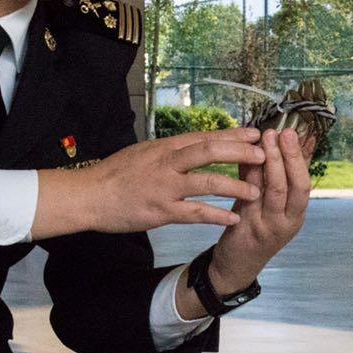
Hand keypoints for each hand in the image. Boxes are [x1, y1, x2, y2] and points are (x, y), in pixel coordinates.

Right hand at [31, 127, 265, 238]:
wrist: (89, 196)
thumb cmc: (115, 175)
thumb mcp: (143, 153)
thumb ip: (169, 151)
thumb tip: (193, 144)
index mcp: (165, 147)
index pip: (204, 136)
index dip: (231, 135)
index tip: (254, 133)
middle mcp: (167, 163)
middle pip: (209, 151)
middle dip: (239, 152)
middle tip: (263, 155)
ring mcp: (164, 187)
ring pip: (206, 183)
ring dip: (234, 186)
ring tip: (256, 191)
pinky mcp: (160, 211)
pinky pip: (194, 213)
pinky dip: (216, 215)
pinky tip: (233, 219)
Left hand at [207, 127, 312, 292]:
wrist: (237, 264)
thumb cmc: (257, 226)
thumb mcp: (274, 202)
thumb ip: (282, 174)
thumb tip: (294, 139)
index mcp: (296, 213)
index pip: (304, 183)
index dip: (298, 158)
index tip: (291, 133)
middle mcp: (286, 222)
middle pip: (292, 187)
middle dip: (286, 158)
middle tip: (278, 132)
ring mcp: (267, 227)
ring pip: (272, 192)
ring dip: (268, 164)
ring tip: (262, 141)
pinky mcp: (246, 230)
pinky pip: (248, 198)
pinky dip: (247, 177)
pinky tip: (242, 160)